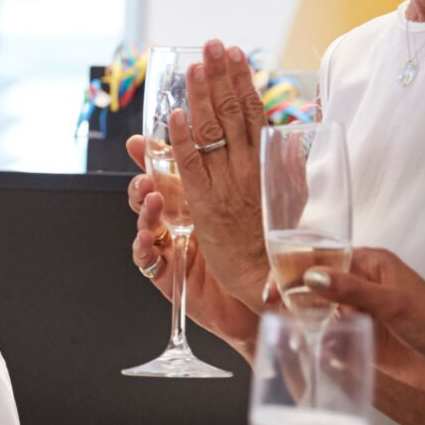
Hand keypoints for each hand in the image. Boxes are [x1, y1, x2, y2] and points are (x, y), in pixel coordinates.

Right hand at [129, 133, 255, 349]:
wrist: (257, 293)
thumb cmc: (257, 249)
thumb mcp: (263, 205)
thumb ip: (267, 169)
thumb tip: (282, 132)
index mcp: (200, 198)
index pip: (174, 168)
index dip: (163, 148)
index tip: (159, 131)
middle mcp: (181, 219)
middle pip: (150, 189)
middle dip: (144, 172)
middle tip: (145, 160)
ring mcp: (171, 244)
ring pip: (144, 219)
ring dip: (143, 206)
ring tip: (151, 197)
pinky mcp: (167, 273)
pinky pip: (146, 258)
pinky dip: (142, 246)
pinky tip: (146, 237)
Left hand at [170, 42, 269, 310]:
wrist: (270, 282)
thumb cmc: (280, 243)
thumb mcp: (292, 196)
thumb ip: (288, 165)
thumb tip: (293, 133)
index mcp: (268, 164)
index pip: (254, 112)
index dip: (242, 81)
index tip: (236, 54)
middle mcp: (247, 170)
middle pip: (232, 113)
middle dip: (220, 76)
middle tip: (211, 45)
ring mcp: (225, 187)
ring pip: (212, 133)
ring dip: (201, 97)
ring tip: (195, 67)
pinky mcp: (203, 208)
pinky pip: (191, 168)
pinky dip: (182, 141)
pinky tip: (175, 116)